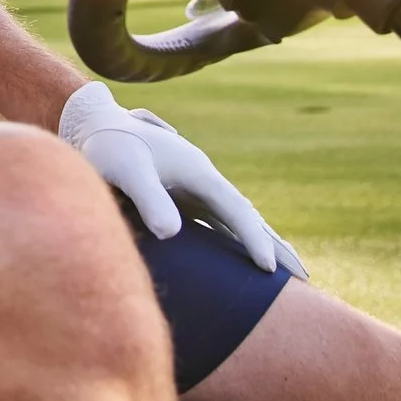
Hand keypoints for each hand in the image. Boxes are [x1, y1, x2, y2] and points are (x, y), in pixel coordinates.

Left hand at [58, 81, 303, 275]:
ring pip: (236, 219)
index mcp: (198, 172)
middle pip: (247, 215)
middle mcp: (203, 179)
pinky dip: (236, 238)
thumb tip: (173, 234)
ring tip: (284, 271)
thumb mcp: (127, 171)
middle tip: (304, 276)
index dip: (255, 239)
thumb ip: (148, 199)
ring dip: (260, 242)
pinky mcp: (181, 195)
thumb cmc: (110, 147)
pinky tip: (240, 257)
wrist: (95, 124)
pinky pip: (218, 221)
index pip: (237, 211)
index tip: (270, 269)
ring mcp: (194, 187)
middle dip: (274, 244)